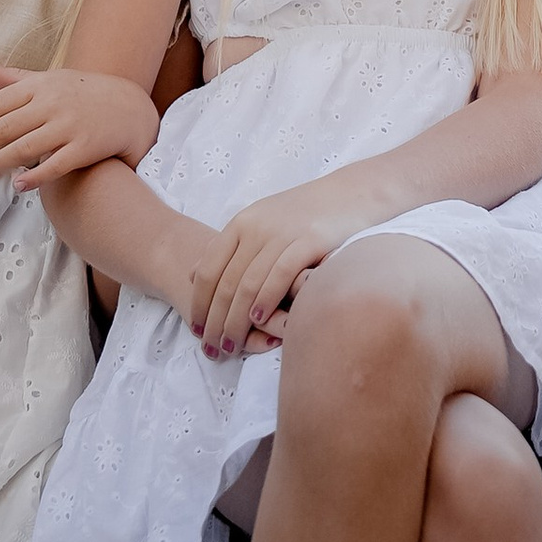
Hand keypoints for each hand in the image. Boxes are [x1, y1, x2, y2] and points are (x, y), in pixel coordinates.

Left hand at [0, 60, 157, 186]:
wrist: (129, 108)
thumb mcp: (51, 79)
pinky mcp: (85, 147)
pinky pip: (55, 165)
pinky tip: (17, 185)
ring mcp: (69, 125)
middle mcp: (53, 103)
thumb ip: (16, 78)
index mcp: (41, 85)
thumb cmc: (84, 94)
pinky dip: (35, 176)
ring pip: (25, 147)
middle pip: (6, 127)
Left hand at [188, 188, 375, 354]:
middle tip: (211, 349)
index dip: (199, 303)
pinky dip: (266, 298)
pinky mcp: (309, 240)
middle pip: (226, 282)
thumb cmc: (303, 215)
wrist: (350, 192)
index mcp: (242, 223)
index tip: (196, 330)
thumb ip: (229, 248)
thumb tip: (192, 275)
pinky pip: (280, 273)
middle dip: (215, 320)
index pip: (209, 269)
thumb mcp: (260, 222)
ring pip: (248, 284)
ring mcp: (283, 233)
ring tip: (230, 345)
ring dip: (235, 320)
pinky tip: (259, 320)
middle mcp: (257, 227)